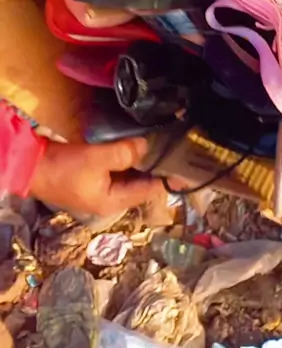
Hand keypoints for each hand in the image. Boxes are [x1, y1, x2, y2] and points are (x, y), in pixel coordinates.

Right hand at [29, 138, 166, 216]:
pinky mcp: (92, 178)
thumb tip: (146, 147)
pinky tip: (134, 146)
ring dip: (141, 163)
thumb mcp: (97, 159)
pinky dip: (127, 160)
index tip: (184, 165)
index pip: (148, 191)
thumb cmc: (65, 168)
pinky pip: (117, 170)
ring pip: (129, 176)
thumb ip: (124, 154)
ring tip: (159, 145)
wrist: (32, 168)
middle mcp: (110, 200)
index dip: (166, 179)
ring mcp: (100, 190)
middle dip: (155, 168)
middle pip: (140, 185)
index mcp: (113, 202)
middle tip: (173, 149)